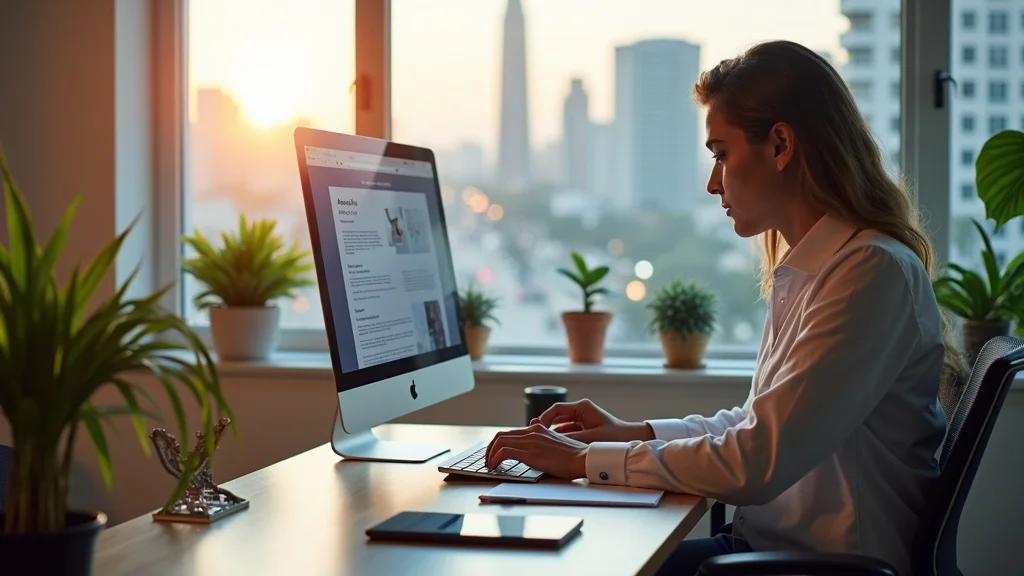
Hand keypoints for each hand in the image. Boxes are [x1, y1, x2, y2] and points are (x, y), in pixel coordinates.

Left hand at [485, 423, 587, 478]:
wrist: (583, 458)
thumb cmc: (574, 456)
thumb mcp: (557, 444)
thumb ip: (544, 442)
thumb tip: (535, 448)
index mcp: (538, 429)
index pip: (512, 432)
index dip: (499, 443)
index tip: (495, 453)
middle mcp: (532, 431)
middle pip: (501, 435)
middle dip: (490, 448)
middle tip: (488, 459)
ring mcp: (530, 441)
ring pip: (499, 441)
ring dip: (490, 453)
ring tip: (489, 465)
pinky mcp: (529, 452)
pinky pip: (503, 452)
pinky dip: (494, 458)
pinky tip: (494, 467)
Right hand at [532, 398, 654, 443]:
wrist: (632, 440)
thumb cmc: (615, 437)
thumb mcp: (590, 438)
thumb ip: (570, 438)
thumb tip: (550, 441)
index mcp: (582, 408)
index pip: (556, 409)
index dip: (544, 418)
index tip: (536, 428)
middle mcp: (580, 411)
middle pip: (556, 416)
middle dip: (544, 426)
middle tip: (533, 436)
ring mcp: (582, 420)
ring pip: (560, 425)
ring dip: (552, 433)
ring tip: (541, 443)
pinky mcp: (584, 429)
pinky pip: (567, 432)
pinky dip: (560, 438)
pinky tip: (553, 447)